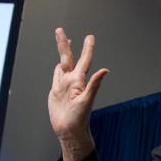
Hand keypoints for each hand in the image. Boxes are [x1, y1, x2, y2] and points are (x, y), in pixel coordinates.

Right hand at [48, 28, 108, 160]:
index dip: (87, 48)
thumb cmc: (79, 119)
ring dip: (62, 52)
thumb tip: (105, 70)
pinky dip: (57, 69)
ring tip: (62, 40)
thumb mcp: (87, 101)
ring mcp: (63, 86)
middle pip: (67, 58)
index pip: (84, 61)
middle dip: (64, 44)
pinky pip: (56, 76)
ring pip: (62, 64)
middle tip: (60, 30)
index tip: (89, 36)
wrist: (69, 131)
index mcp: (79, 82)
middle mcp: (72, 81)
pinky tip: (59, 65)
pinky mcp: (56, 92)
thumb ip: (94, 84)